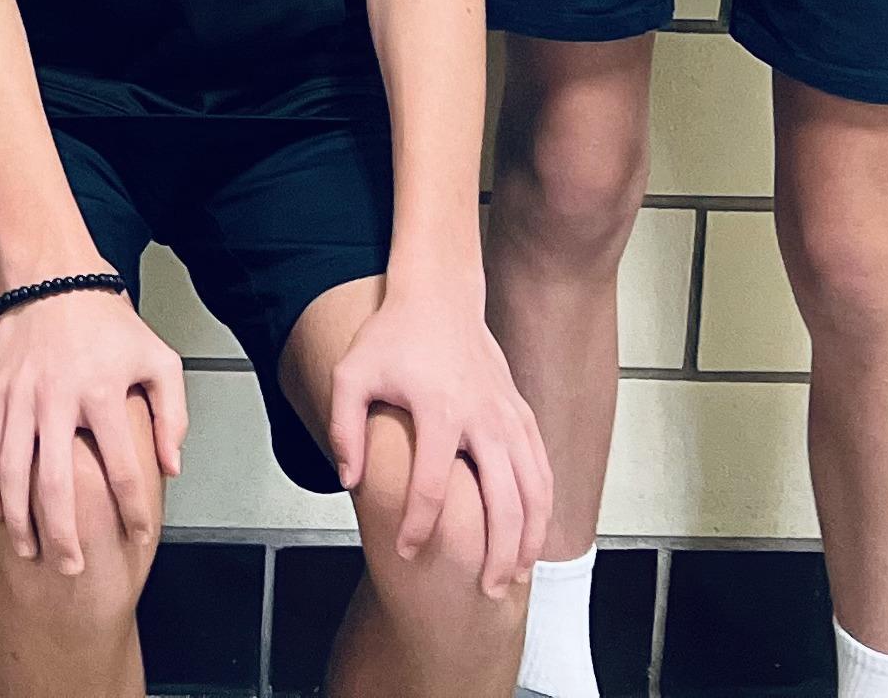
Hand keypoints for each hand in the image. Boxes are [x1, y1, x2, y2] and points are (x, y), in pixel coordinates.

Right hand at [0, 281, 188, 573]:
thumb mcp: (158, 359)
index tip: (140, 536)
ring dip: (20, 519)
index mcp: (102, 393)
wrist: (52, 276)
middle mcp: (58, 399)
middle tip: (72, 567)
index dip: (133, 510)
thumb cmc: (109, 321)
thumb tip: (171, 467)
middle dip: (64, 533)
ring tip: (30, 551)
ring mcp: (22, 397)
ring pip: (14, 472)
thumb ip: (171, 414)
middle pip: (57, 484)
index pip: (122, 468)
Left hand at [323, 289, 551, 598]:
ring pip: (534, 491)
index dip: (419, 526)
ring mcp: (509, 417)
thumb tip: (347, 481)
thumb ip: (344, 427)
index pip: (432, 485)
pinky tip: (531, 536)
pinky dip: (543, 508)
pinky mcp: (522, 414)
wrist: (439, 297)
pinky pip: (542, 469)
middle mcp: (483, 417)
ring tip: (513, 576)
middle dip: (494, 552)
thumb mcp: (351, 373)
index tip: (405, 551)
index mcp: (439, 409)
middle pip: (501, 500)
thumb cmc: (392, 337)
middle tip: (482, 590)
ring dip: (528, 538)